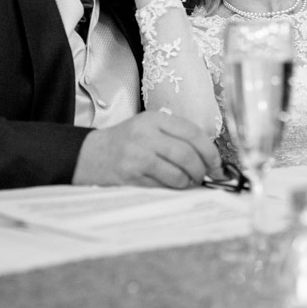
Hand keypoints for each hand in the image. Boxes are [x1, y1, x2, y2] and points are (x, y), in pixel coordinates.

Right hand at [73, 112, 221, 188]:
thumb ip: (176, 136)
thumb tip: (210, 158)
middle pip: (187, 154)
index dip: (210, 151)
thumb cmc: (127, 142)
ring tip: (188, 182)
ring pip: (177, 172)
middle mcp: (146, 134)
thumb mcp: (149, 128)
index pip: (192, 133)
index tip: (217, 164)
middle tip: (204, 176)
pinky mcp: (131, 175)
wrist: (90, 155)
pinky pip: (162, 185)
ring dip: (189, 182)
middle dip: (201, 169)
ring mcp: (137, 155)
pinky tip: (173, 186)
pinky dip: (173, 188)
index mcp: (154, 119)